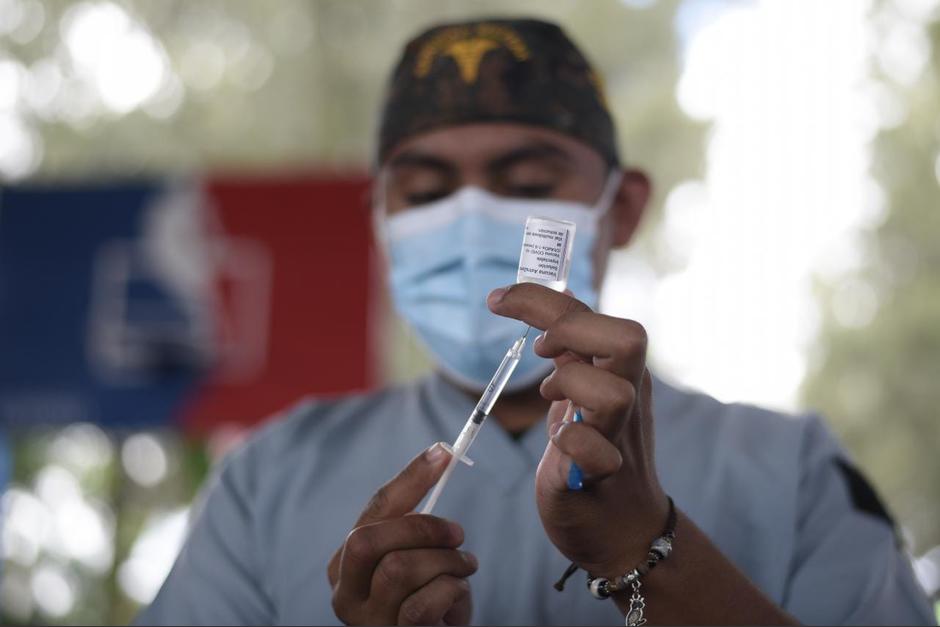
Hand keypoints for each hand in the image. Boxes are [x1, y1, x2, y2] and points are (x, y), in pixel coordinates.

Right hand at [328, 444, 477, 624]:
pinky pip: (420, 604)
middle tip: (457, 534)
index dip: (410, 478)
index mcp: (345, 563)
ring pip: (399, 568)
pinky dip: (450, 590)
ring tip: (464, 567)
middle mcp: (346, 593)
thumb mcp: (416, 555)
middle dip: (421, 528)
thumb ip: (414, 519)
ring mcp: (367, 620)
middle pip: (368, 539)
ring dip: (446, 562)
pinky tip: (458, 592)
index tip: (443, 453)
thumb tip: (438, 452)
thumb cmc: (427, 597)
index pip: (374, 509)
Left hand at [487, 283, 668, 577]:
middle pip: (628, 338)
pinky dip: (570, 441)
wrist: (623, 529)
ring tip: (552, 399)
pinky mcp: (602, 477)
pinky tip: (559, 444)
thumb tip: (563, 298)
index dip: (540, 298)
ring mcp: (619, 437)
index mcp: (621, 372)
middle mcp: (629, 397)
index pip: (589, 315)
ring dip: (571, 387)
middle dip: (573, 331)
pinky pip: (592, 450)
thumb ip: (574, 351)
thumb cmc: (597, 456)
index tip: (496, 300)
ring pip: (615, 393)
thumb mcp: (583, 395)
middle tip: (542, 350)